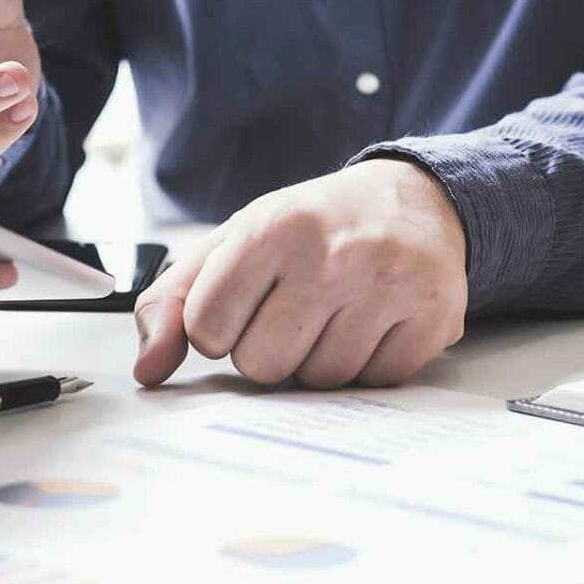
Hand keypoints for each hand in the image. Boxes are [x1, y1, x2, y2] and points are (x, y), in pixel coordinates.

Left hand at [133, 160, 468, 388]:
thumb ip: (172, 301)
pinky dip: (369, 363)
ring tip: (338, 309)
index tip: (243, 301)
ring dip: (320, 358)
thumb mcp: (234, 242)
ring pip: (320, 381)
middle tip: (295, 305)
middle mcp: (332, 256)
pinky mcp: (434, 318)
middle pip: (262, 366)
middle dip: (269, 346)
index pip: (207, 330)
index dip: (218, 326)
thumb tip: (149, 370)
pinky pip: (374, 383)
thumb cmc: (312, 226)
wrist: (415, 200)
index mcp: (272, 228)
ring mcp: (389, 288)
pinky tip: (375, 321)